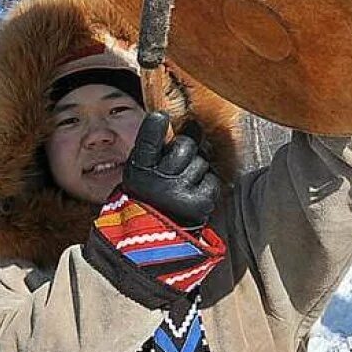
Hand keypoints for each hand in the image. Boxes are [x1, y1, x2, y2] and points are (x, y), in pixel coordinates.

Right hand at [122, 112, 219, 227]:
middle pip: (184, 146)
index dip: (154, 127)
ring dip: (196, 171)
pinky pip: (212, 181)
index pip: (147, 143)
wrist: (158, 235)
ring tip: (183, 186)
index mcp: (139, 172)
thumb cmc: (152, 196)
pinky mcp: (200, 204)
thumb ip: (158, 150)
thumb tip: (193, 125)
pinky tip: (193, 196)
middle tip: (177, 167)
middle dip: (186, 152)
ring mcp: (180, 193)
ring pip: (201, 163)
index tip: (160, 117)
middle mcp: (158, 182)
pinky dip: (206, 186)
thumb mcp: (143, 173)